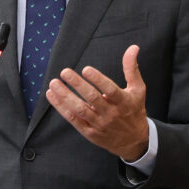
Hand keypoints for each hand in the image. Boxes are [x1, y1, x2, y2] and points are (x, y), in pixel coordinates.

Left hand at [45, 44, 148, 161]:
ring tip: (53, 83)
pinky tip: (51, 95)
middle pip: (92, 98)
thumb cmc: (134, 110)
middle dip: (77, 85)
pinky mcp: (89, 132)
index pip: (110, 90)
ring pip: (80, 109)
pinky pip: (73, 119)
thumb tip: (133, 47)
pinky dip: (61, 108)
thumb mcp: (137, 89)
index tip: (86, 69)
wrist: (134, 141)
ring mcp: (99, 124)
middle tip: (65, 72)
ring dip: (65, 96)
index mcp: (123, 102)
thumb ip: (131, 68)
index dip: (98, 80)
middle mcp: (111, 113)